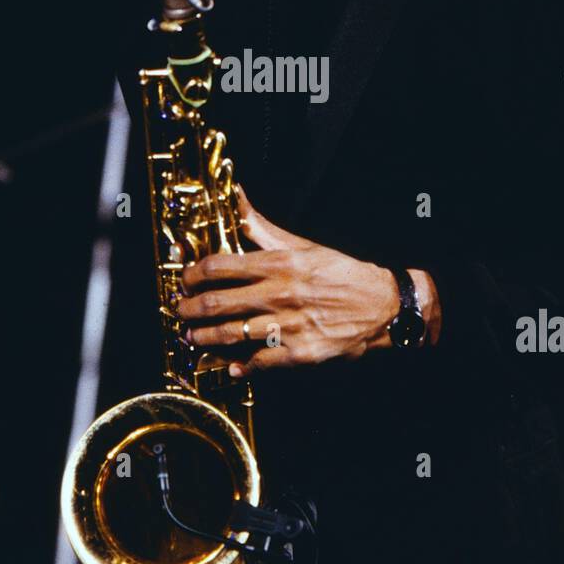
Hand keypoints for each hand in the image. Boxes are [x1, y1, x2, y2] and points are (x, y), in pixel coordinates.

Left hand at [177, 185, 400, 376]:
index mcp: (279, 265)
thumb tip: (237, 197)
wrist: (382, 305)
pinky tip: (231, 365)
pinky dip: (241, 365)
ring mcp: (288, 326)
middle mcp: (279, 294)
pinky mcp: (299, 353)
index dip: (193, 276)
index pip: (220, 267)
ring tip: (193, 338)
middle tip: (180, 312)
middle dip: (190, 310)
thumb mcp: (303, 246)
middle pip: (218, 303)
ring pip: (231, 334)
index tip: (185, 282)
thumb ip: (264, 228)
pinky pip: (259, 362)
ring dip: (205, 338)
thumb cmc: (341, 273)